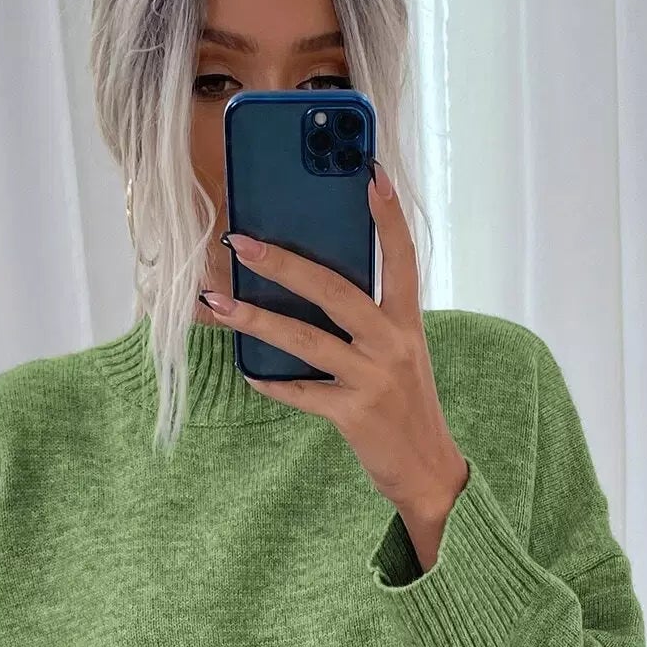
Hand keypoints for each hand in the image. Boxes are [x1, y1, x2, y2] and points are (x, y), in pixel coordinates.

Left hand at [198, 161, 468, 534]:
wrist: (429, 473)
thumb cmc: (406, 408)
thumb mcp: (400, 356)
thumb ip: (367, 323)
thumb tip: (309, 290)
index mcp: (407, 323)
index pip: (402, 257)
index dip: (388, 216)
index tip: (370, 173)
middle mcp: (393, 343)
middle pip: (335, 289)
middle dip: (284, 262)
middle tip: (242, 241)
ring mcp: (373, 378)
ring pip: (306, 339)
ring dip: (256, 319)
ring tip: (217, 303)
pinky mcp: (353, 414)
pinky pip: (301, 392)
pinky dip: (272, 382)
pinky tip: (247, 372)